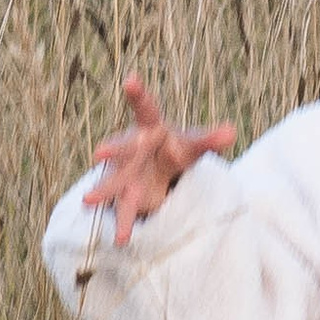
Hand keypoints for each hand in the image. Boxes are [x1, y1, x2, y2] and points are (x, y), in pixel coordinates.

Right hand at [85, 75, 235, 242]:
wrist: (159, 169)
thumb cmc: (175, 149)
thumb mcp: (194, 145)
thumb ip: (210, 139)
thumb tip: (231, 132)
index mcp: (150, 127)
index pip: (145, 107)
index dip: (138, 93)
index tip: (131, 80)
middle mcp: (133, 147)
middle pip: (123, 147)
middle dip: (113, 150)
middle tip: (101, 153)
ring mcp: (126, 172)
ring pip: (115, 182)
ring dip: (103, 191)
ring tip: (88, 200)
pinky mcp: (127, 194)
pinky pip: (124, 209)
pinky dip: (125, 224)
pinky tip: (123, 239)